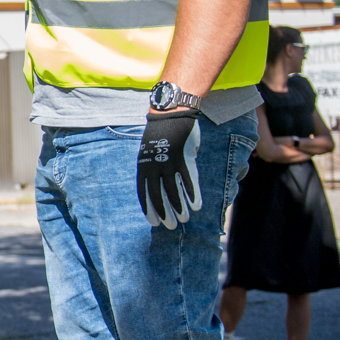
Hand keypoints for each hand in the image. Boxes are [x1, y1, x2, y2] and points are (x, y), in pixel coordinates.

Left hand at [138, 111, 202, 228]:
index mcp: (143, 165)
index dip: (148, 207)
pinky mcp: (183, 158)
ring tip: (184, 220)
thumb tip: (164, 179)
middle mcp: (153, 166)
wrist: (170, 114)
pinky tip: (196, 206)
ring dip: (179, 207)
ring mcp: (168, 162)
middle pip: (157, 194)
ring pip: (173, 190)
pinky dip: (192, 193)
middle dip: (163, 212)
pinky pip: (188, 180)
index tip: (152, 221)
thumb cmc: (161, 133)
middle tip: (169, 226)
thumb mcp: (151, 150)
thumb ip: (157, 167)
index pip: (143, 191)